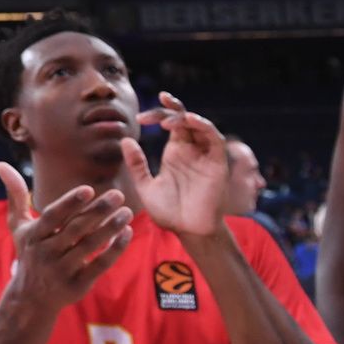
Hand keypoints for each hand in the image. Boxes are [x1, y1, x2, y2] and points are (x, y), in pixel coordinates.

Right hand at [0, 161, 133, 312]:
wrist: (31, 298)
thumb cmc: (29, 253)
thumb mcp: (18, 226)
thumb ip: (16, 195)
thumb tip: (1, 164)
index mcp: (34, 236)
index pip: (53, 216)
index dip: (70, 203)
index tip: (89, 189)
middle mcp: (47, 253)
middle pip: (76, 229)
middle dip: (98, 211)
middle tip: (118, 195)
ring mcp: (63, 270)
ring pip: (90, 246)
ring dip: (110, 228)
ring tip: (127, 212)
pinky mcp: (79, 284)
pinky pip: (100, 265)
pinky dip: (115, 249)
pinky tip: (127, 233)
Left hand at [121, 91, 227, 237]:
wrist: (189, 232)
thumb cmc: (169, 213)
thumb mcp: (145, 186)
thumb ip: (136, 165)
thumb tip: (125, 139)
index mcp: (175, 152)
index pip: (170, 123)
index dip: (157, 114)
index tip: (139, 117)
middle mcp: (191, 150)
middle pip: (183, 118)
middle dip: (167, 110)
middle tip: (146, 117)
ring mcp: (205, 155)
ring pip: (200, 124)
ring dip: (184, 116)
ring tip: (165, 121)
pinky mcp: (217, 163)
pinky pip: (215, 139)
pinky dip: (204, 126)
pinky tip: (190, 122)